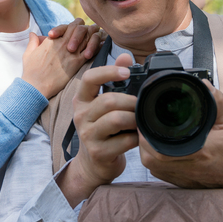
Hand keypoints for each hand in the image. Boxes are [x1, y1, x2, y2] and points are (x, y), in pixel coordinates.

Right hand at [21, 19, 94, 98]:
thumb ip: (32, 42)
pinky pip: (91, 50)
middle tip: (91, 31)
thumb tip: (32, 34)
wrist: (36, 86)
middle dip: (86, 28)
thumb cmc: (31, 72)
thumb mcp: (28, 54)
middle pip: (80, 28)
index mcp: (52, 40)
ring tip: (97, 35)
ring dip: (93, 35)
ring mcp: (70, 52)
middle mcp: (62, 43)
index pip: (69, 26)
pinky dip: (96, 46)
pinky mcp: (76, 63)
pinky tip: (100, 46)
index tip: (79, 31)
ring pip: (87, 37)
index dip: (76, 26)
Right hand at [57, 54, 137, 205]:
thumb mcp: (104, 105)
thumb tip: (126, 57)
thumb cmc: (103, 130)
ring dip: (134, 119)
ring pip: (116, 119)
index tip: (127, 73)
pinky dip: (136, 138)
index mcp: (82, 100)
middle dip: (131, 101)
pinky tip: (136, 137)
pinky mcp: (99, 152)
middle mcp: (81, 116)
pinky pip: (124, 140)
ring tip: (139, 121)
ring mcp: (88, 135)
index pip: (89, 79)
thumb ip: (114, 80)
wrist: (94, 165)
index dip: (109, 72)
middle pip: (109, 100)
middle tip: (141, 105)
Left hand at [138, 84, 222, 211]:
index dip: (146, 133)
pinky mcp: (183, 183)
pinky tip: (157, 150)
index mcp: (195, 152)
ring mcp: (183, 177)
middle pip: (149, 158)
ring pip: (152, 167)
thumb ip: (216, 101)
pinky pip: (160, 173)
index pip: (157, 147)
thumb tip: (203, 84)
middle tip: (144, 125)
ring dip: (147, 151)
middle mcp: (186, 168)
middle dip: (143, 141)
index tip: (145, 120)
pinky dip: (155, 161)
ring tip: (148, 135)